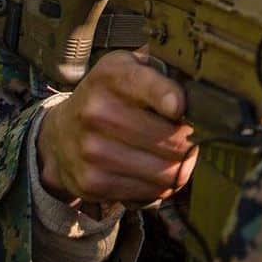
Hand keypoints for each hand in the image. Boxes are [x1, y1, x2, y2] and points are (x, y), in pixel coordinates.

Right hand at [36, 49, 197, 204]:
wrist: (59, 134)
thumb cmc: (111, 97)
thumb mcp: (131, 69)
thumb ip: (164, 75)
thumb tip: (202, 99)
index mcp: (113, 75)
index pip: (151, 86)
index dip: (175, 100)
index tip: (182, 109)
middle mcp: (98, 111)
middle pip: (173, 139)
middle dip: (192, 140)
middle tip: (191, 136)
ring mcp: (93, 150)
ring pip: (167, 171)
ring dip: (182, 165)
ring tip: (176, 154)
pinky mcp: (93, 183)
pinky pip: (151, 192)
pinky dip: (161, 185)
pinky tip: (154, 169)